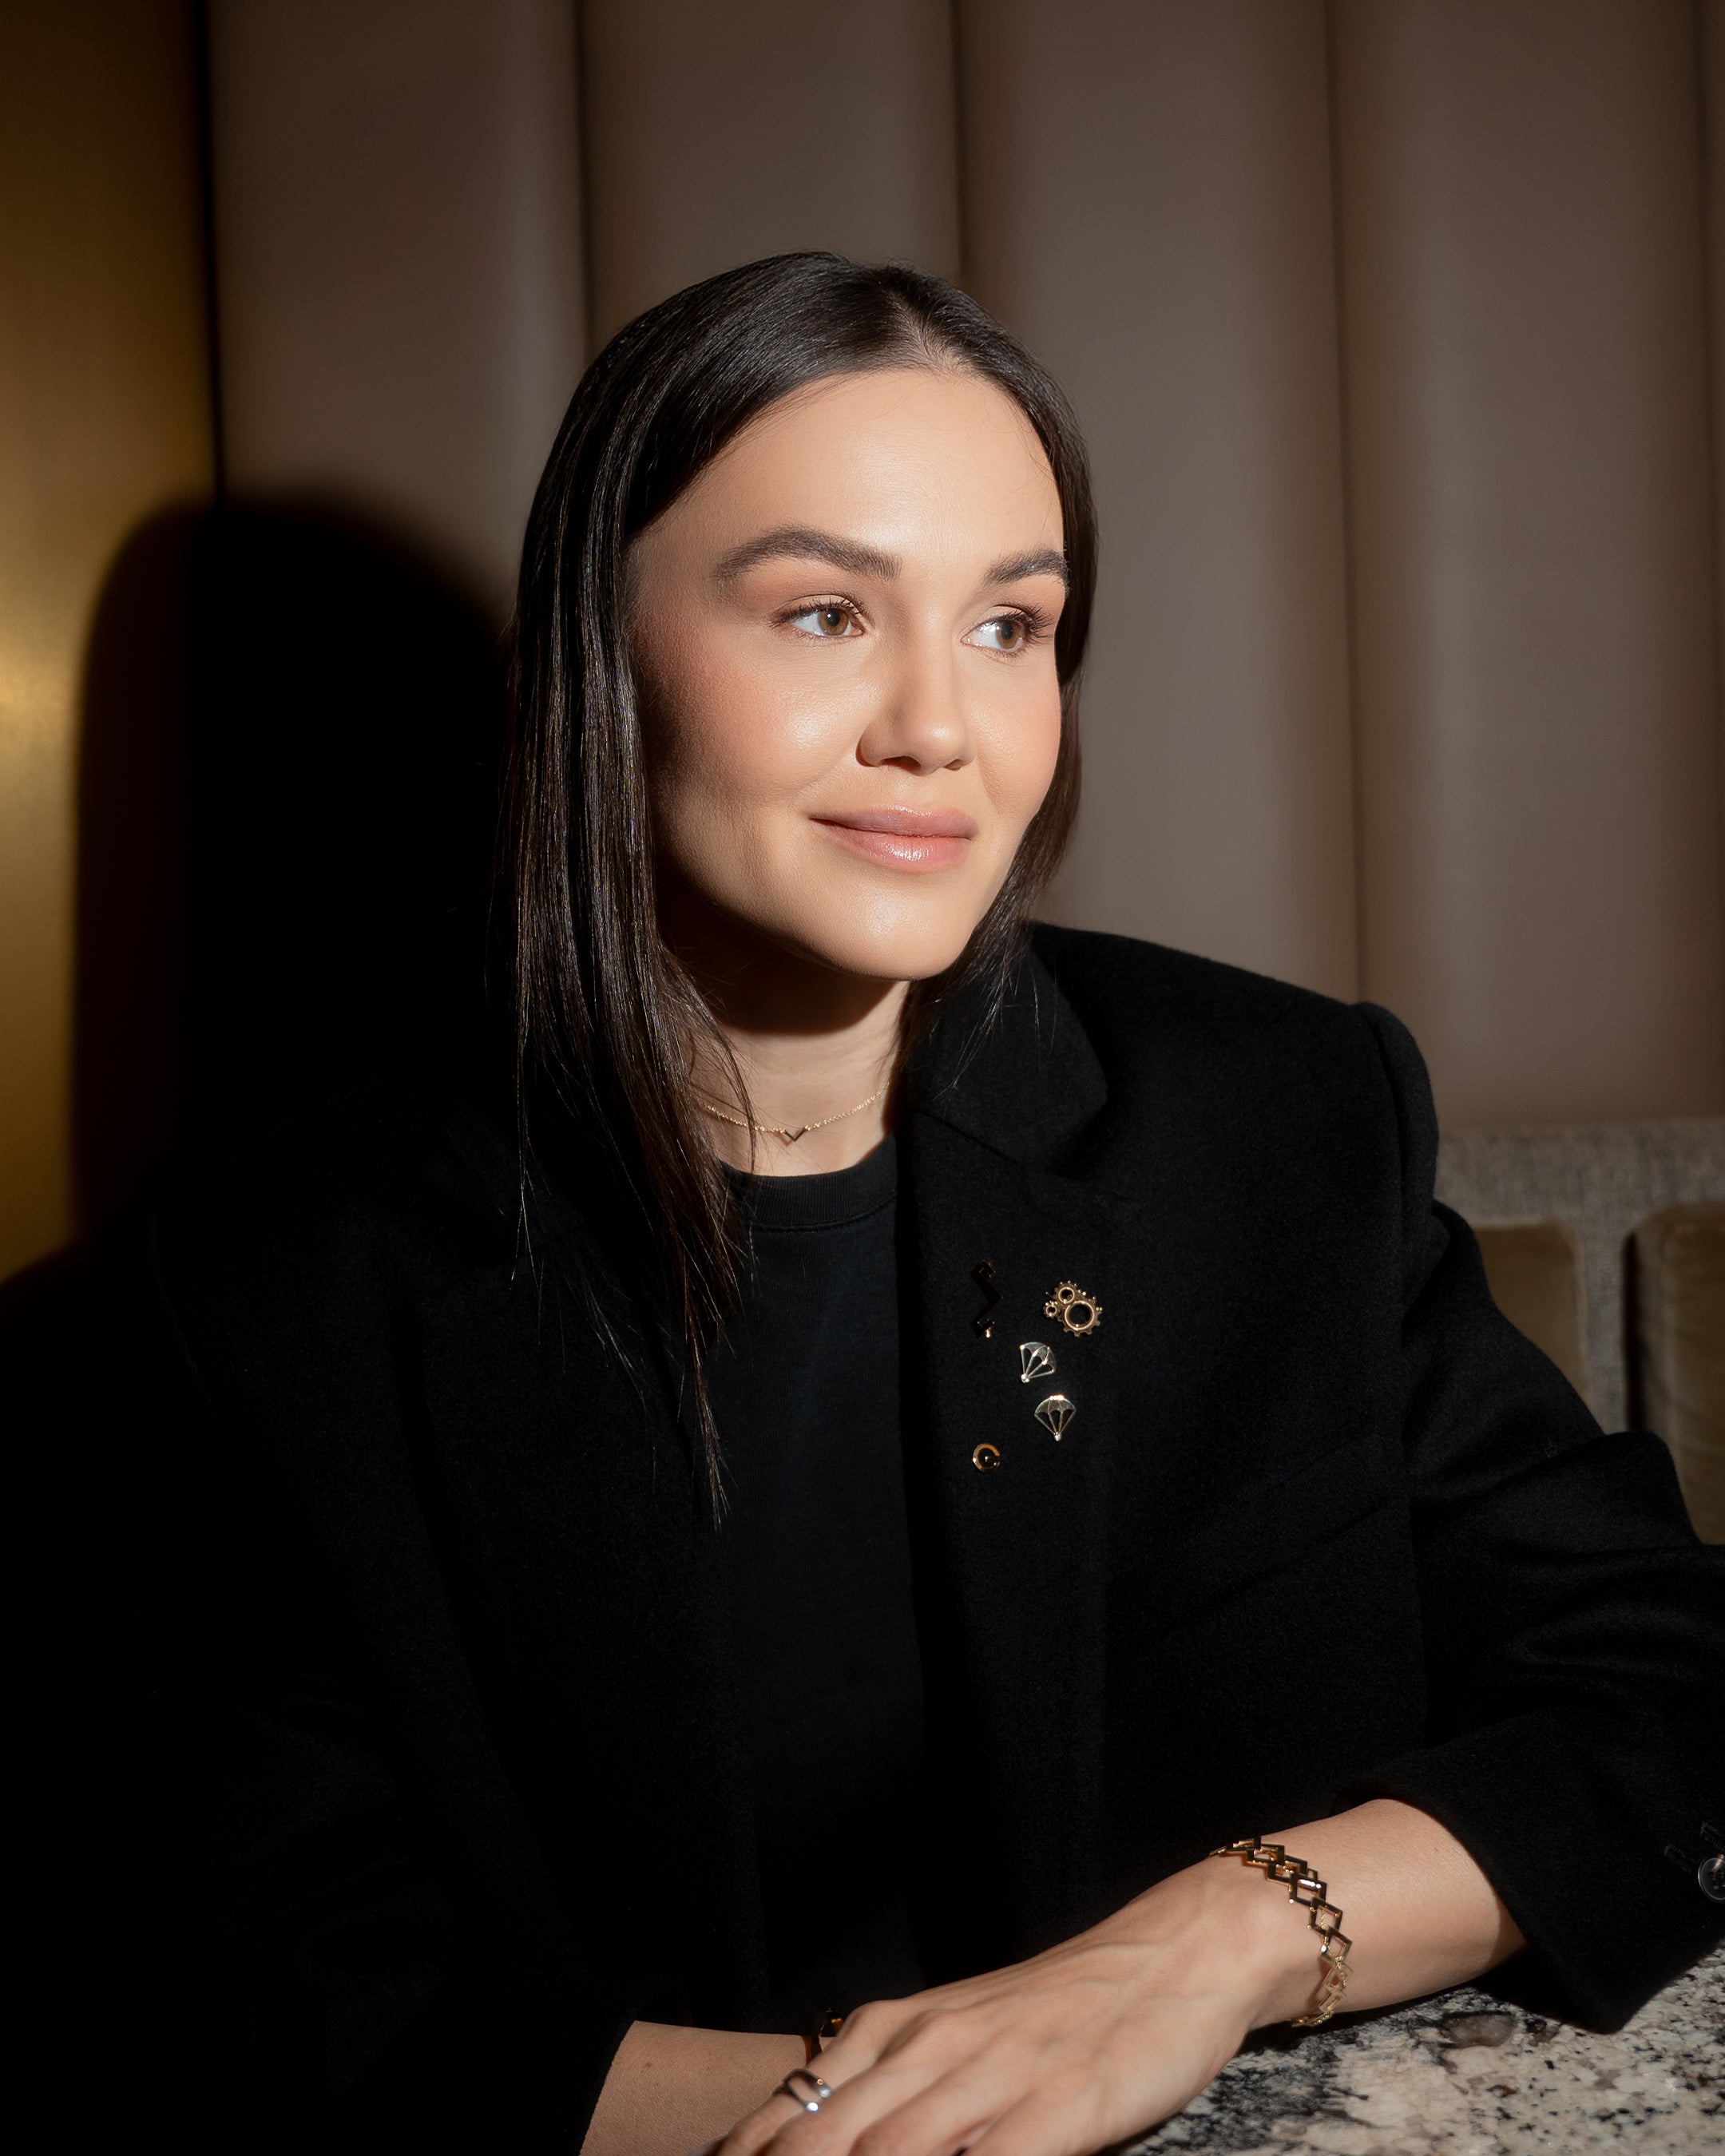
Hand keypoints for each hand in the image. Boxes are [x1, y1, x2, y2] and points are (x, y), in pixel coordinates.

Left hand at [715, 1855, 1303, 2155]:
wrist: (1171, 1954)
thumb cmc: (1061, 2007)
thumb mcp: (962, 2031)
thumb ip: (896, 2081)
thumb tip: (827, 2129)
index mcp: (903, 2027)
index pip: (802, 2104)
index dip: (755, 2148)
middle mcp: (936, 2050)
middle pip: (831, 2139)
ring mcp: (997, 2080)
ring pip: (893, 2153)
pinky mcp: (1062, 2109)